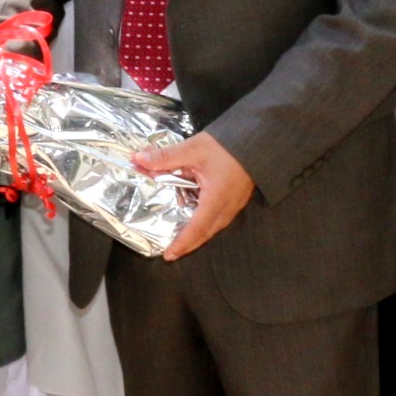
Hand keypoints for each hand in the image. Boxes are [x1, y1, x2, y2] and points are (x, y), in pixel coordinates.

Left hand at [135, 132, 257, 261]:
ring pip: (213, 228)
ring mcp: (234, 205)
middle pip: (205, 234)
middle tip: (171, 252)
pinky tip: (195, 218)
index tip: (168, 255)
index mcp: (215, 200)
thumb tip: (138, 159)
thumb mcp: (192, 149)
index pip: (196, 229)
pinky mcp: (236, 199)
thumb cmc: (226, 146)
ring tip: (181, 239)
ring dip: (197, 235)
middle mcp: (226, 208)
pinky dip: (205, 224)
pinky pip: (219, 218)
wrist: (257, 140)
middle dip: (188, 245)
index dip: (181, 244)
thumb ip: (165, 157)